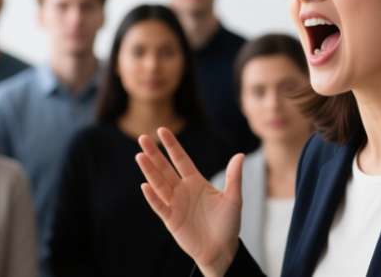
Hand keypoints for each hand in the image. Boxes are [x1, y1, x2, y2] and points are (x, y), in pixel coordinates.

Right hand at [136, 127, 243, 276]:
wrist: (221, 249)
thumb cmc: (228, 224)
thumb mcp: (233, 198)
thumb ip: (234, 177)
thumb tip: (239, 155)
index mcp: (196, 182)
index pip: (181, 160)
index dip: (172, 146)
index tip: (161, 130)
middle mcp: (183, 190)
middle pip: (165, 169)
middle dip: (154, 154)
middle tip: (142, 138)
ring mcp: (175, 204)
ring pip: (159, 184)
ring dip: (150, 171)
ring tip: (140, 156)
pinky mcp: (171, 220)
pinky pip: (160, 206)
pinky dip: (152, 196)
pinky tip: (145, 185)